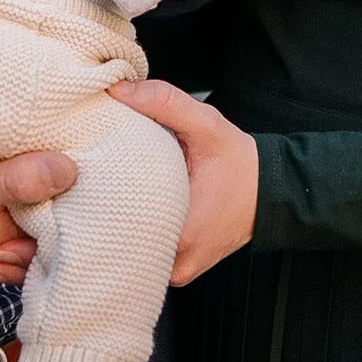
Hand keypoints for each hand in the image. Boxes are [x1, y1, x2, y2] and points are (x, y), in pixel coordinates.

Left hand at [0, 151, 76, 284]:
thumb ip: (17, 180)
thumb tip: (67, 168)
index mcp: (29, 159)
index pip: (70, 178)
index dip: (69, 207)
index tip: (41, 228)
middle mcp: (32, 182)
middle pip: (63, 215)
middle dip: (42, 243)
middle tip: (5, 250)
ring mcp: (23, 210)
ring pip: (47, 241)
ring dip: (26, 261)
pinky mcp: (12, 233)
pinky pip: (29, 257)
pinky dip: (13, 270)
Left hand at [109, 79, 258, 285]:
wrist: (273, 193)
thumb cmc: (241, 164)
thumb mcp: (207, 125)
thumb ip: (164, 103)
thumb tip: (118, 90)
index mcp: (181, 232)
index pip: (117, 221)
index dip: (96, 193)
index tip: (88, 171)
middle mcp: (178, 262)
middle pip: (121, 239)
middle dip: (107, 208)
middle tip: (97, 180)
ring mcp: (178, 271)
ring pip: (132, 251)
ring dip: (123, 223)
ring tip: (116, 194)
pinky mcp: (181, 271)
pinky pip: (147, 256)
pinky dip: (140, 233)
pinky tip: (137, 210)